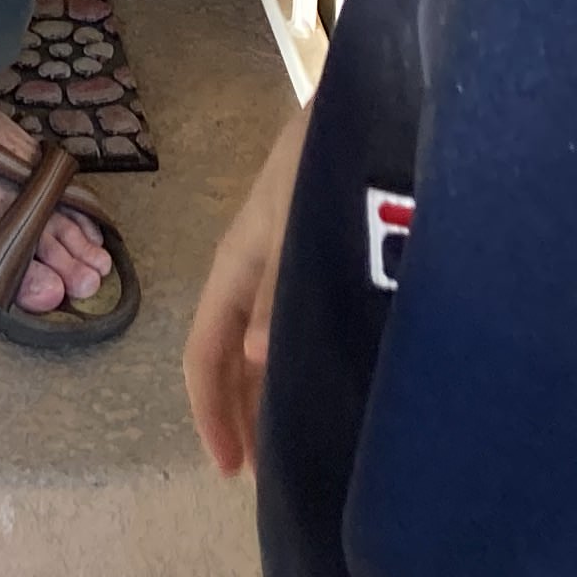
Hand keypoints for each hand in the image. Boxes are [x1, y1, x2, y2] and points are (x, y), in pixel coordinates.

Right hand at [185, 108, 307, 478]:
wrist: (369, 96)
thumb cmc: (323, 153)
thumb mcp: (296, 217)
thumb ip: (282, 286)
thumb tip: (261, 360)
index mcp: (239, 264)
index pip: (207, 352)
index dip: (212, 412)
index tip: (231, 471)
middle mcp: (259, 272)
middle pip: (235, 358)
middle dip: (242, 417)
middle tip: (269, 480)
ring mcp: (291, 266)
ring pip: (268, 348)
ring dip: (273, 398)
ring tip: (298, 450)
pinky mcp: (328, 259)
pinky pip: (303, 328)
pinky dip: (305, 366)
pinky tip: (335, 390)